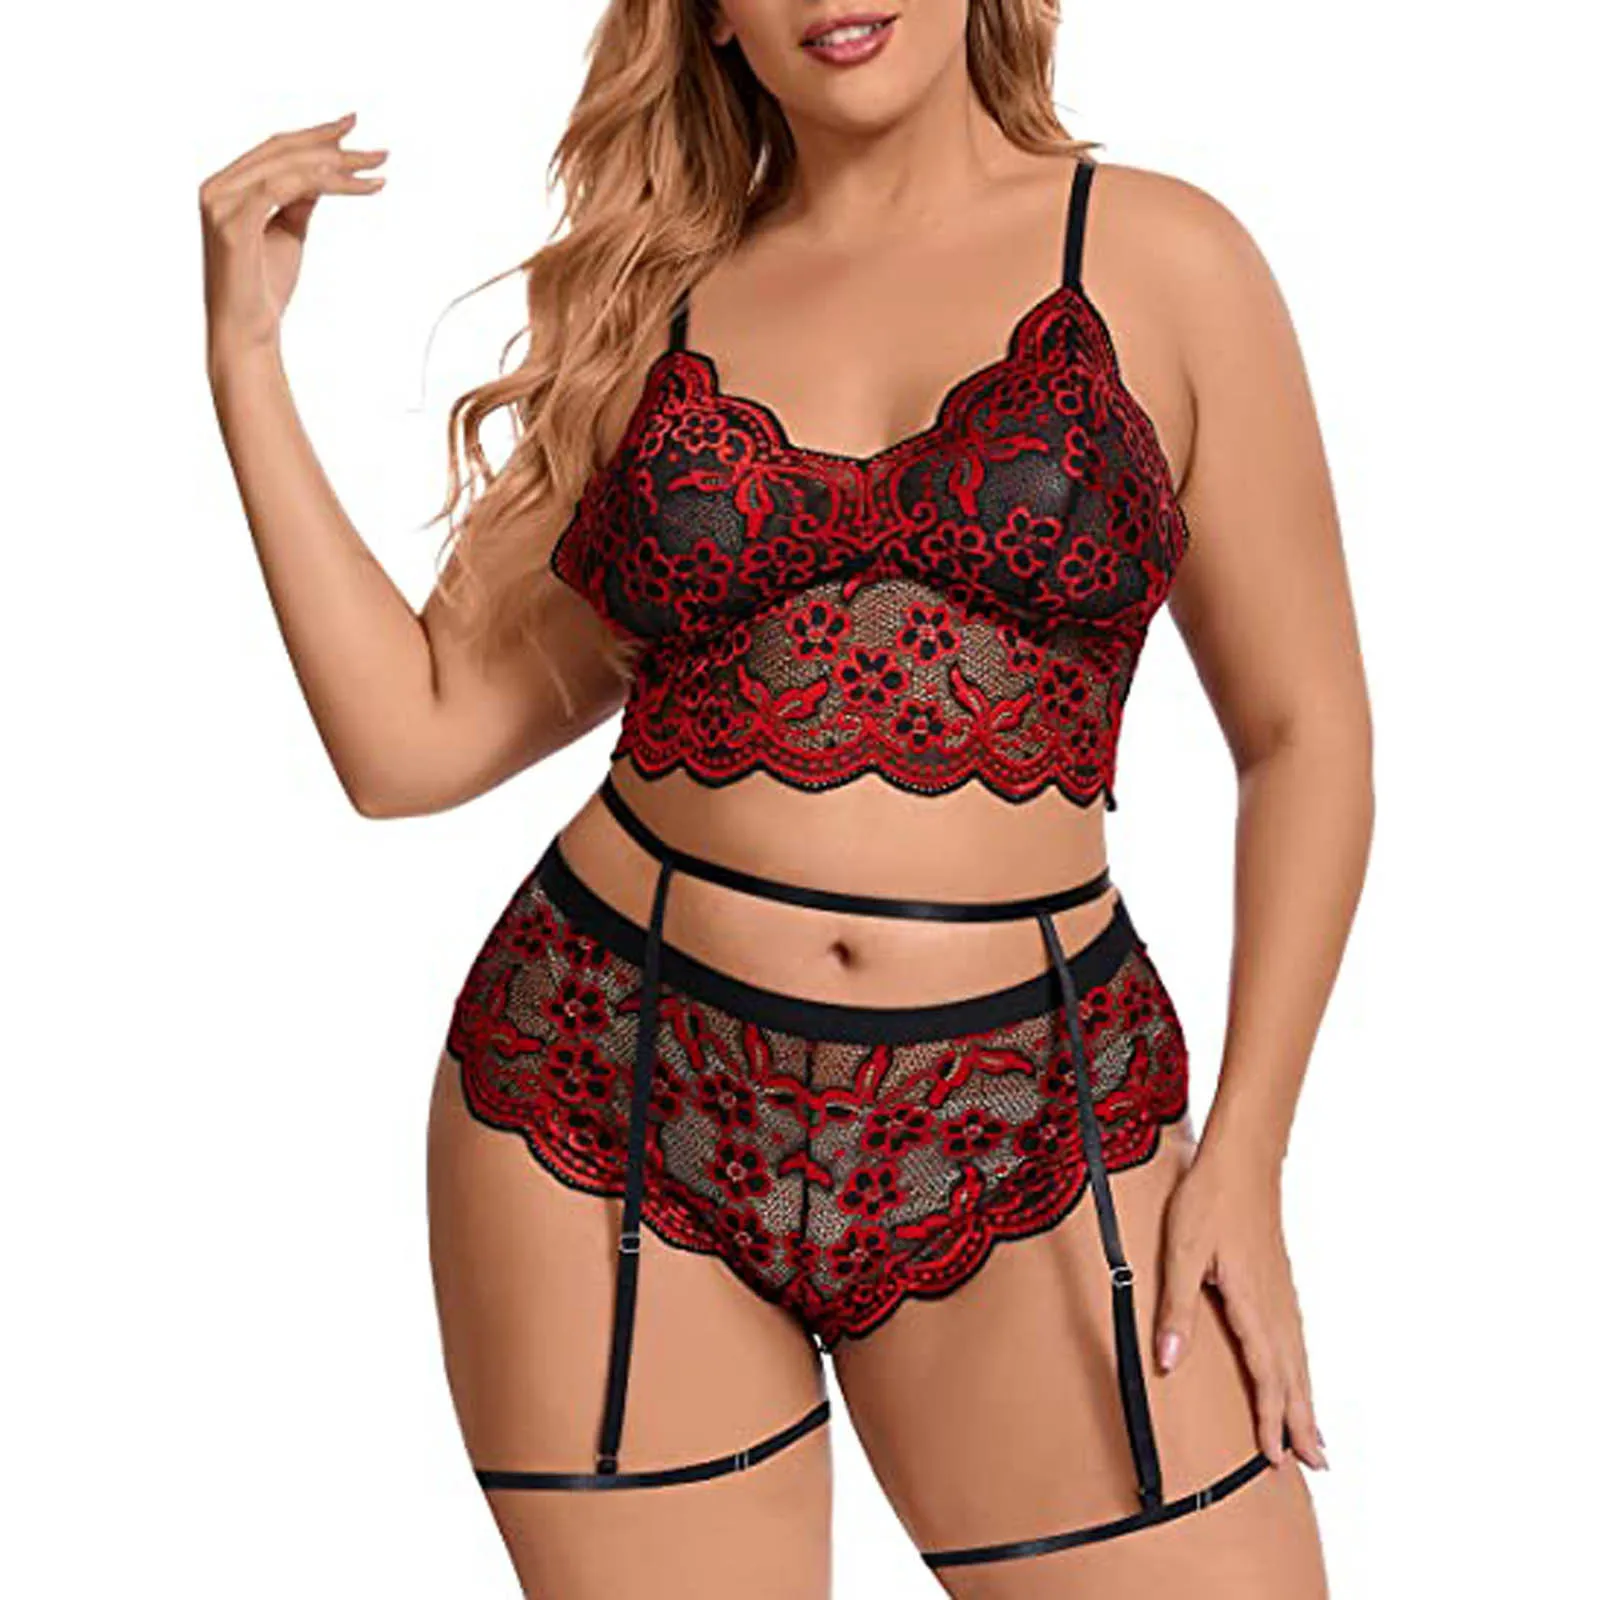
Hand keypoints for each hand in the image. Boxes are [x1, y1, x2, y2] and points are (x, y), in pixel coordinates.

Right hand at [199, 111, 387, 369]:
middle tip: (378, 150)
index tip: (352, 129)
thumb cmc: (265, 289)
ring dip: (337, 165)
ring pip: (287, 166)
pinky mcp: (233, 223)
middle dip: (333, 145)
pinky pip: (282, 188)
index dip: (315, 136)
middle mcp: (218, 188)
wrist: (249, 333)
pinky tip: (353, 185)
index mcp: (226, 187)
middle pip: (282, 150)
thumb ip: (298, 199)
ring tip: (375, 170)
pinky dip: (320, 182)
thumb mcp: (287, 233)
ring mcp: (221, 203)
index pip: (275, 150)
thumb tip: (321, 173)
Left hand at [1154, 1140, 1326, 1471]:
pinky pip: (1296, 1338)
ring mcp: (1282, 1292)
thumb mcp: (1182, 1253)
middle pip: (1293, 1376)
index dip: (1270, 1419)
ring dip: (1307, 1400)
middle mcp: (1275, 1305)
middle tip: (1317, 1465)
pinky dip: (1302, 1369)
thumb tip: (1169, 1363)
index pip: (1266, 1374)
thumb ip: (1177, 1310)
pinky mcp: (1279, 1281)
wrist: (1241, 1160)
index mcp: (1252, 1304)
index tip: (1275, 1458)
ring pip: (1299, 1358)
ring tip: (1316, 1437)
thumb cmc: (1209, 1201)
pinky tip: (1300, 1375)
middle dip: (1302, 1423)